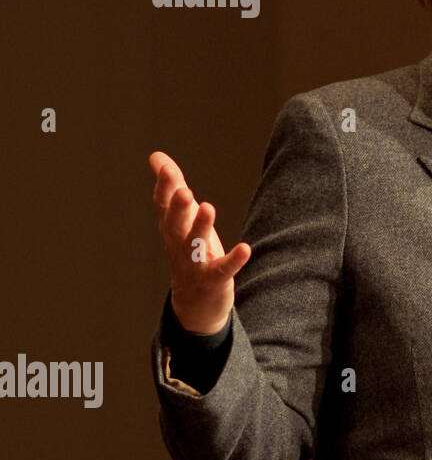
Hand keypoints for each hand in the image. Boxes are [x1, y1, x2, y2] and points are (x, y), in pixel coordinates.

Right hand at [149, 151, 251, 334]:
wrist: (194, 302)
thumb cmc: (188, 250)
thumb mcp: (181, 218)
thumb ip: (172, 187)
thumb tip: (157, 157)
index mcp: (171, 229)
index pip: (164, 207)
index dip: (165, 189)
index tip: (166, 169)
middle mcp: (179, 245)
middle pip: (175, 224)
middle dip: (178, 208)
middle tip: (184, 191)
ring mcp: (194, 264)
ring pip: (195, 244)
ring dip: (201, 227)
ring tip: (208, 207)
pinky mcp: (214, 279)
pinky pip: (223, 269)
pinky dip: (234, 260)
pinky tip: (245, 248)